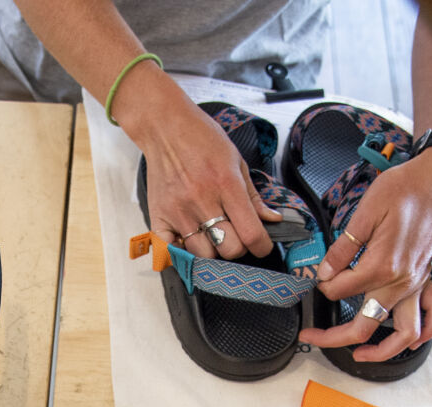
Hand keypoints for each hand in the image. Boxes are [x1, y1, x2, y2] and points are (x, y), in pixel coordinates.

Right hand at [116, 67, 282, 261]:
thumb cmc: (202, 139)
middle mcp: (202, 200)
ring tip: (212, 235)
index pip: (251, 233)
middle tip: (236, 236)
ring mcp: (178, 211)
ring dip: (212, 250)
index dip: (262, 246)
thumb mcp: (237, 161)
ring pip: (203, 254)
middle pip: (228, 249)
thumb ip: (253, 196)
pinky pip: (171, 251)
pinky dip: (182, 252)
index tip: (261, 245)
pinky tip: (189, 240)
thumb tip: (272, 219)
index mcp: (226, 184)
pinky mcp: (159, 216)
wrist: (165, 127)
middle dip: (238, 248)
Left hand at [298, 148, 431, 361]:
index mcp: (381, 266)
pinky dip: (421, 335)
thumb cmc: (403, 189)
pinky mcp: (427, 281)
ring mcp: (416, 285)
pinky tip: (405, 341)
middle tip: (312, 336)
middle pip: (364, 326)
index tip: (317, 277)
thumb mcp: (365, 211)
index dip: (322, 286)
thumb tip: (325, 272)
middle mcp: (400, 283)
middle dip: (332, 337)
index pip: (339, 291)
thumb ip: (343, 247)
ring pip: (403, 334)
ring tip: (359, 355)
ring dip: (381, 351)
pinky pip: (431, 317)